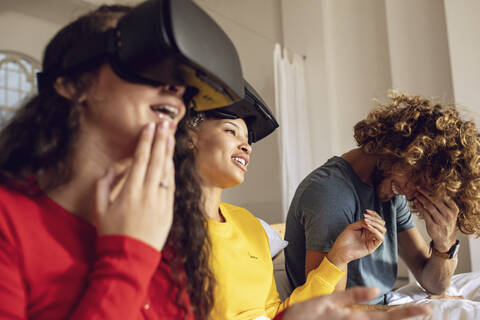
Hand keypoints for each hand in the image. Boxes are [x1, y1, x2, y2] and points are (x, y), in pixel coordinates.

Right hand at [93, 121, 175, 250]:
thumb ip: (102, 187)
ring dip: (168, 152)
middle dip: (161, 140)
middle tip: (165, 124)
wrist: (130, 257)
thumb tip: (110, 169)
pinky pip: (171, 186)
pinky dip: (171, 171)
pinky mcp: (168, 210)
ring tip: (171, 136)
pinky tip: (171, 161)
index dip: (146, 142)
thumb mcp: (99, 210)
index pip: (140, 159)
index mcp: (130, 190)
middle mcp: (147, 193)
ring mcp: (160, 201)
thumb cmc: (112, 233)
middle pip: (156, 160)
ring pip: (166, 171)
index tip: (149, 127)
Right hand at [282, 287, 430, 319]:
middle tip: (425, 311)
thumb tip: (376, 289)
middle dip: (407, 318)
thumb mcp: (328, 300)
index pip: (386, 316)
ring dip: (396, 319)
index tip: (424, 310)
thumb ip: (353, 295)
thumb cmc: (307, 314)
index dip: (406, 314)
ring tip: (412, 314)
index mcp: (353, 318)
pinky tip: (388, 317)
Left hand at [328, 210, 385, 267]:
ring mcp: (372, 240)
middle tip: (366, 217)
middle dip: (375, 218)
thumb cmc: (344, 238)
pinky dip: (376, 231)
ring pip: (383, 230)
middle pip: (381, 224)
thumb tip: (370, 220)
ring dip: (376, 224)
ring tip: (367, 222)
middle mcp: (371, 234)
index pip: (376, 220)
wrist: (340, 250)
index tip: (366, 211)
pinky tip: (368, 227)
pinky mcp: (373, 247)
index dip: (373, 214)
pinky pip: (380, 238)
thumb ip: (362, 222)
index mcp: (367, 229)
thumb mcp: (352, 227)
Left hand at [414, 188, 458, 251]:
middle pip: (435, 200)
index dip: (433, 190)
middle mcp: (448, 215)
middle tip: (418, 187)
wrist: (446, 239)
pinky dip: (419, 207)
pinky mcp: (433, 225)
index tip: (425, 185)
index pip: (443, 196)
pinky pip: (424, 214)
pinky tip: (416, 202)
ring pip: (429, 206)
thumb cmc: (446, 223)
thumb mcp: (450, 213)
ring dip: (421, 198)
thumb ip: (444, 203)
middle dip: (425, 192)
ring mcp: (441, 221)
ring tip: (416, 194)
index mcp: (454, 209)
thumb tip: (432, 190)